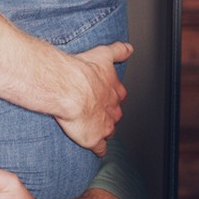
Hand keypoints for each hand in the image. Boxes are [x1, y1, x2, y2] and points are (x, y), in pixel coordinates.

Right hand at [54, 41, 132, 155]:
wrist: (69, 88)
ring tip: (95, 129)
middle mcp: (113, 109)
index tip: (105, 97)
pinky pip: (100, 148)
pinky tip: (97, 150)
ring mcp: (105, 125)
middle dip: (108, 114)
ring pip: (109, 131)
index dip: (111, 97)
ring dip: (104, 131)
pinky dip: (99, 149)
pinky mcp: (94, 138)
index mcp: (115, 91)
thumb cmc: (82, 71)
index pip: (119, 96)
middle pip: (115, 115)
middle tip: (97, 112)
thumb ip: (117, 51)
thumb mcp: (103, 54)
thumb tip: (129, 48)